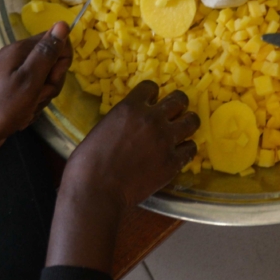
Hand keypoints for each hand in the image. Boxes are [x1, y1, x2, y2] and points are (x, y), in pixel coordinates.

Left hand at [0, 22, 71, 156]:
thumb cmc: (3, 107)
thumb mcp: (30, 79)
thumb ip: (47, 52)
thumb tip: (63, 24)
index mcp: (21, 49)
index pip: (57, 42)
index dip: (61, 62)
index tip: (51, 78)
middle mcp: (17, 57)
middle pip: (52, 63)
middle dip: (51, 83)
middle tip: (38, 96)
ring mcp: (13, 73)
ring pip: (45, 80)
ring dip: (42, 96)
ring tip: (29, 107)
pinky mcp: (12, 88)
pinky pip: (34, 91)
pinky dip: (33, 104)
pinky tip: (23, 113)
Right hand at [48, 82, 198, 273]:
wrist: (96, 192)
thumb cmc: (87, 163)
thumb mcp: (103, 127)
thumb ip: (122, 119)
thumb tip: (130, 123)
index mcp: (130, 107)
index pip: (151, 87)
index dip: (151, 95)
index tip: (151, 103)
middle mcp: (152, 119)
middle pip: (179, 99)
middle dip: (177, 104)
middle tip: (173, 114)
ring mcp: (165, 140)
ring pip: (192, 121)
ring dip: (186, 124)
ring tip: (180, 132)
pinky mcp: (173, 162)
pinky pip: (191, 149)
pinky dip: (185, 150)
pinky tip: (178, 154)